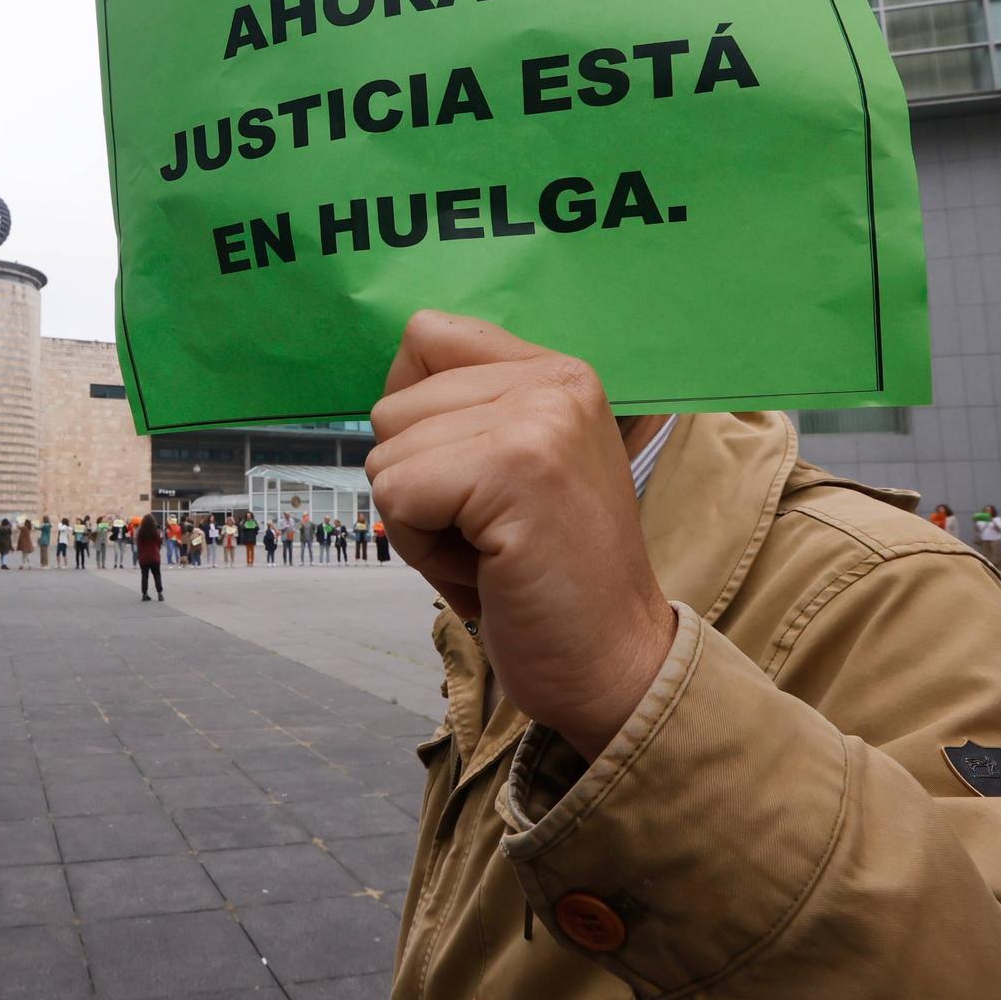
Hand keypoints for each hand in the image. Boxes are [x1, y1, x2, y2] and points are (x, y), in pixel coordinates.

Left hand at [365, 311, 676, 758]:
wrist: (615, 663)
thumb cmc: (546, 578)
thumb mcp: (512, 469)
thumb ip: (464, 416)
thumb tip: (385, 395)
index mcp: (555, 371)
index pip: (425, 336)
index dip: (413, 416)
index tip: (465, 477)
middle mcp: (553, 381)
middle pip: (392, 408)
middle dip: (416, 484)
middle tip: (488, 533)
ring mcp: (538, 421)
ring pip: (387, 455)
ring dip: (418, 522)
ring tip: (490, 552)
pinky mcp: (516, 470)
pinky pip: (397, 495)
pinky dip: (421, 549)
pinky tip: (485, 569)